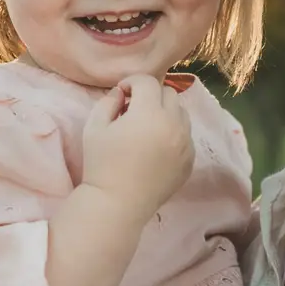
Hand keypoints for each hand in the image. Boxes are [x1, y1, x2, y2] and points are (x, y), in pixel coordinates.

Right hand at [82, 73, 193, 219]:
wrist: (117, 204)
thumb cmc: (101, 164)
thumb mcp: (95, 127)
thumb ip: (108, 101)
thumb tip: (122, 93)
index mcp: (149, 113)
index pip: (148, 81)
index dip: (132, 82)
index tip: (122, 94)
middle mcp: (173, 124)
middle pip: (169, 93)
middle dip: (151, 95)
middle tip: (134, 109)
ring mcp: (186, 144)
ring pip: (181, 114)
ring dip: (165, 112)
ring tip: (147, 128)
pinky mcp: (190, 160)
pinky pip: (186, 136)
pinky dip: (173, 134)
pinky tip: (156, 147)